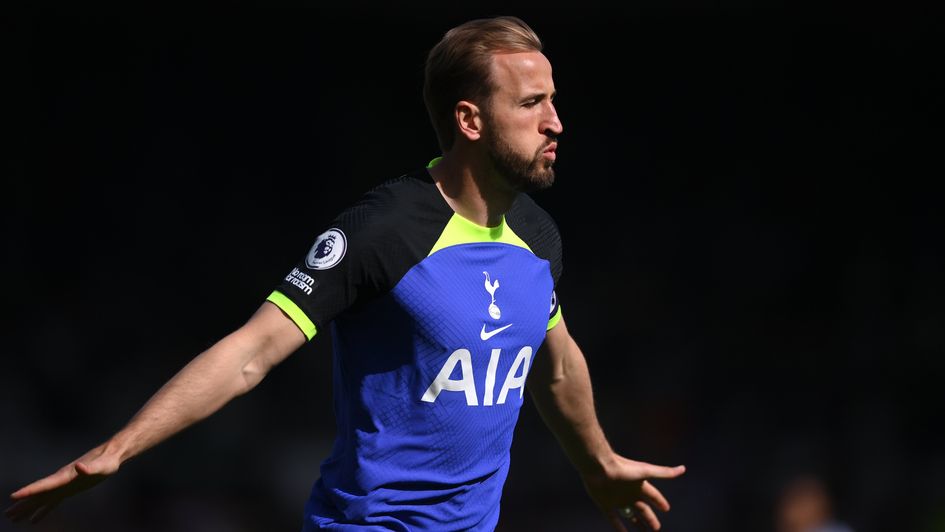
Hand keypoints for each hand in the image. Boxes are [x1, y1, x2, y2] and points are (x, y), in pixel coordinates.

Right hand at [5, 443, 119, 523]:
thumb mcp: (102, 466)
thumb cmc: (107, 461)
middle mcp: (61, 480)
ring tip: (12, 518)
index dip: (29, 491)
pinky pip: (52, 502)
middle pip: (38, 494)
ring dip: (27, 508)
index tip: (13, 496)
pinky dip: (42, 510)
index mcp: (65, 476)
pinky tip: (33, 519)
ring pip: (41, 499)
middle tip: (7, 514)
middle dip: (22, 504)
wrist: (110, 455)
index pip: (44, 485)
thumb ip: (90, 468)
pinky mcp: (69, 489)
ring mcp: (64, 485)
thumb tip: (79, 466)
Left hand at [581, 454, 685, 530]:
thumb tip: (683, 468)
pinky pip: (614, 519)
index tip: (666, 509)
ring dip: (637, 524)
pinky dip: (619, 528)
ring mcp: (618, 500)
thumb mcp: (646, 472)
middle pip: (643, 509)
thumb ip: (664, 473)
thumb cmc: (623, 468)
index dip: (660, 502)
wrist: (599, 467)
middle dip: (650, 518)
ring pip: (630, 516)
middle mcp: (630, 493)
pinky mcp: (606, 505)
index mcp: (640, 486)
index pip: (653, 496)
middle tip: (657, 528)